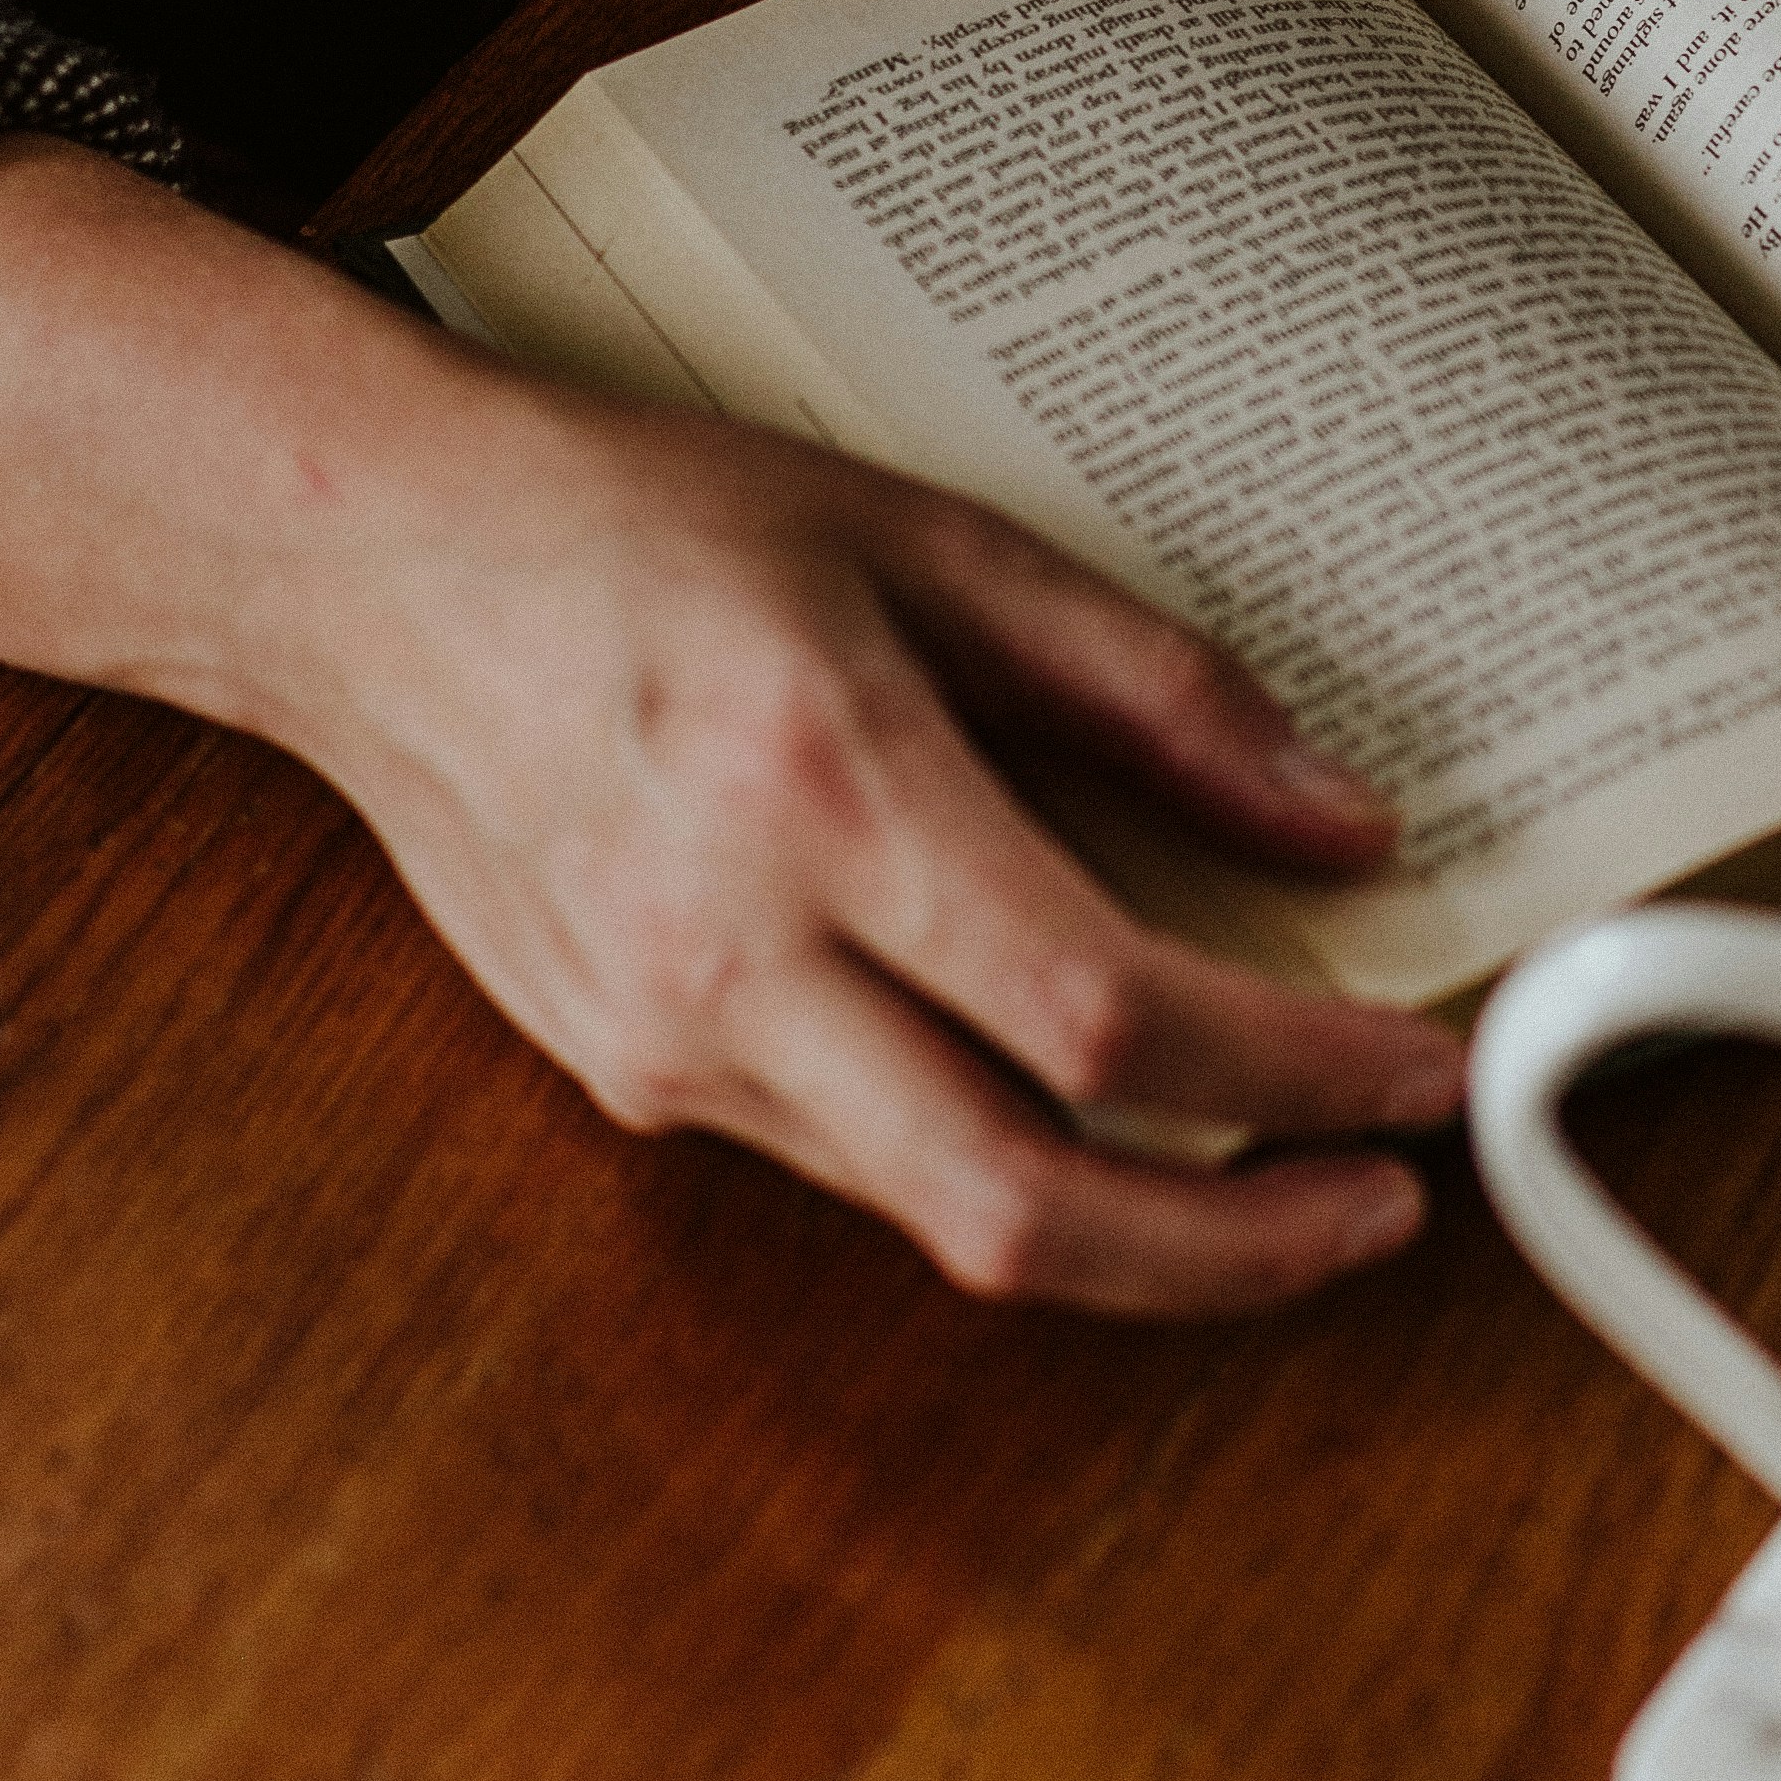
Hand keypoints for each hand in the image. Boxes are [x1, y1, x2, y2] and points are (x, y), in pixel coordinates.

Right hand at [0, 144, 1459, 1313]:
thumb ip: (1151, 692)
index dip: (1299, 1080)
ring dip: (1135, 1230)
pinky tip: (1077, 1104)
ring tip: (1268, 1162)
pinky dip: (998, 1162)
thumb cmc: (630, 524)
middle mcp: (734, 955)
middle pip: (1031, 1211)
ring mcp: (667, 1046)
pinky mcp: (631, 1085)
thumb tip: (1335, 826)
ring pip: (947, 1220)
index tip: (1414, 1081)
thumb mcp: (926, 539)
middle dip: (1244, 1255)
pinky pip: (860, 1168)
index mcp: (825, 792)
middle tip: (1379, 1214)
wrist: (366, 567)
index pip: (1111, 1020)